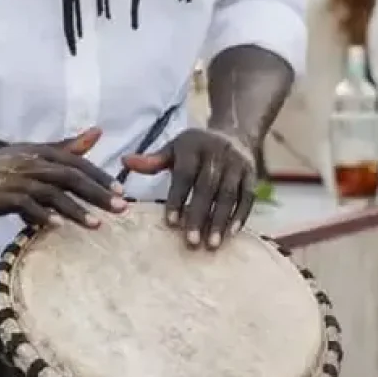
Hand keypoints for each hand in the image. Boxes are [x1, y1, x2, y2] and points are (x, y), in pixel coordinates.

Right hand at [0, 128, 124, 226]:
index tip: (120, 191)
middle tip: (120, 208)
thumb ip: (66, 147)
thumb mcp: (35, 152)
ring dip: (76, 209)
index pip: (77, 163)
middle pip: (71, 177)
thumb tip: (97, 133)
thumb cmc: (1, 164)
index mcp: (43, 152)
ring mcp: (19, 180)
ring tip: (97, 224)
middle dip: (97, 193)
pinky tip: (58, 226)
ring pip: (53, 194)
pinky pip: (27, 206)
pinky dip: (43, 215)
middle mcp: (34, 164)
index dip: (100, 176)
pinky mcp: (4, 196)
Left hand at [123, 129, 256, 248]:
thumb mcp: (174, 149)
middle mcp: (217, 153)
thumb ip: (153, 160)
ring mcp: (237, 163)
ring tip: (212, 244)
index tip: (170, 223)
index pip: (184, 175)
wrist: (234, 133)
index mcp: (193, 146)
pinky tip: (232, 234)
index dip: (177, 198)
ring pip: (229, 194)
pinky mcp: (252, 173)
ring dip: (220, 220)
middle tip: (191, 241)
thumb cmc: (196, 148)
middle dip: (199, 215)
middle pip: (207, 187)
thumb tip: (125, 162)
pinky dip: (241, 215)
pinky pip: (248, 196)